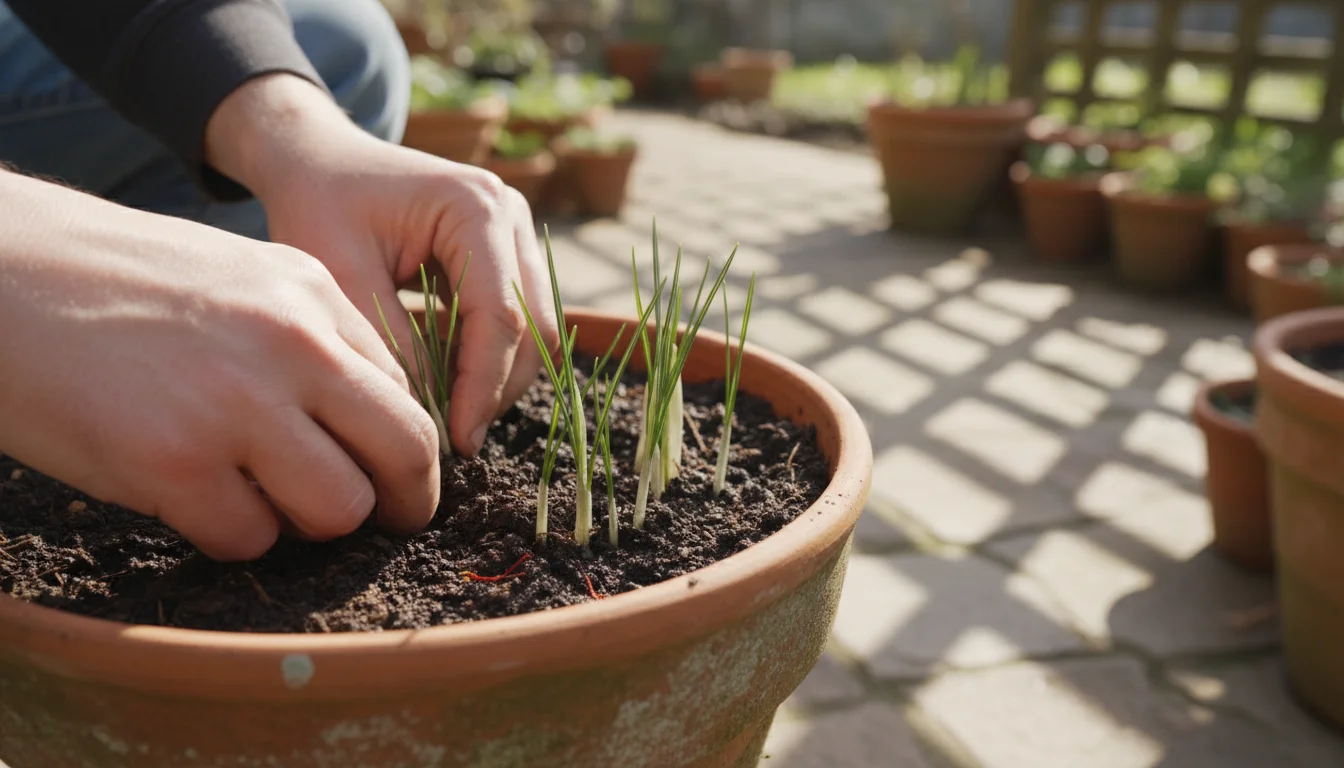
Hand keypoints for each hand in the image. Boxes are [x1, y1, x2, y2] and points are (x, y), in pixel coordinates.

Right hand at [0, 171, 439, 560]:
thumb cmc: (114, 283)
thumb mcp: (238, 280)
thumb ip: (311, 341)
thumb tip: (370, 425)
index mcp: (313, 294)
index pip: (406, 392)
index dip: (403, 449)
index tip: (392, 478)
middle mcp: (291, 344)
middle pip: (405, 451)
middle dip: (405, 503)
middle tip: (385, 522)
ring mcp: (235, 403)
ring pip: (340, 510)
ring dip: (308, 523)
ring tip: (260, 500)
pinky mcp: (173, 462)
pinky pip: (248, 538)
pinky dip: (228, 534)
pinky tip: (189, 498)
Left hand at [205, 75, 560, 456]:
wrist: (318, 160)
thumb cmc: (319, 205)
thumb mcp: (340, 275)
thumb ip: (391, 344)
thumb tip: (429, 417)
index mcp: (476, 206)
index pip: (501, 314)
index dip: (482, 385)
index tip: (453, 441)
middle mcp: (511, 215)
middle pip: (535, 326)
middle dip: (498, 390)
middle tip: (453, 441)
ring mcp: (517, 234)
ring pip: (537, 331)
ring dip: (499, 381)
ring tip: (449, 421)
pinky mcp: (507, 256)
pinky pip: (519, 323)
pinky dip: (491, 362)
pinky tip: (450, 390)